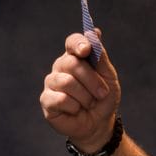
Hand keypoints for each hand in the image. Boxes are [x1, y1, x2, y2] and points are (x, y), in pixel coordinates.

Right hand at [40, 30, 121, 151]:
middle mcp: (60, 66)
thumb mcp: (109, 76)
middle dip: (92, 80)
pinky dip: (74, 107)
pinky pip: (60, 99)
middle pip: (72, 63)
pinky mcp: (46, 100)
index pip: (72, 42)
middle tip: (102, 93)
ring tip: (89, 104)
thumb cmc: (103, 98)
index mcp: (75, 57)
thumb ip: (100, 56)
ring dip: (85, 96)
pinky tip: (76, 110)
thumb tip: (94, 32)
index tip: (87, 50)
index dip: (79, 43)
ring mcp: (51, 83)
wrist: (98, 123)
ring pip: (67, 82)